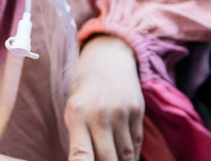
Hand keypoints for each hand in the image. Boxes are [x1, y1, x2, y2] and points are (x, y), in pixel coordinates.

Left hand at [65, 35, 143, 160]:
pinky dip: (131, 156)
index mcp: (76, 115)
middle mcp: (99, 114)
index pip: (81, 155)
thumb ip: (78, 140)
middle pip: (107, 159)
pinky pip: (136, 143)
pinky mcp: (137, 111)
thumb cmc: (84, 93)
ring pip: (125, 154)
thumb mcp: (73, 112)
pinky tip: (126, 159)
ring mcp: (121, 112)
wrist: (108, 61)